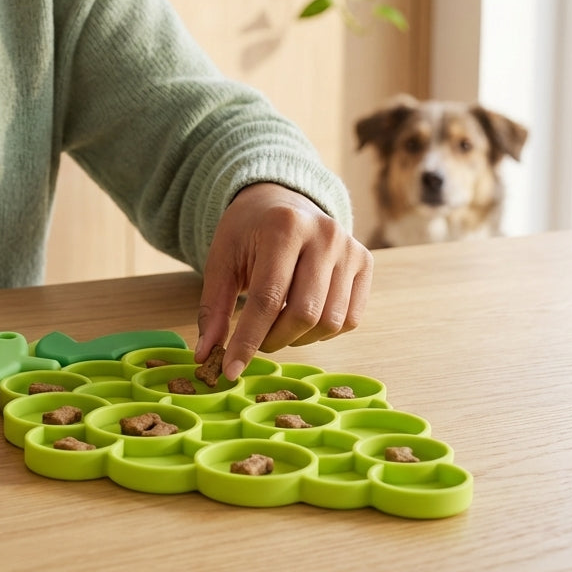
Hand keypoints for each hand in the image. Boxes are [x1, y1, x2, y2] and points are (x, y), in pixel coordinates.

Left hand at [195, 182, 372, 380]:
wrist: (281, 200)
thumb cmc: (248, 232)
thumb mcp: (222, 260)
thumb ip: (213, 308)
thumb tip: (206, 355)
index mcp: (284, 227)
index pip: (267, 298)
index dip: (248, 341)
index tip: (231, 370)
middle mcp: (324, 234)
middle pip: (304, 314)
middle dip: (274, 340)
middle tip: (256, 341)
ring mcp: (350, 248)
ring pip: (331, 321)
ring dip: (299, 338)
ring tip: (277, 326)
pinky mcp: (365, 262)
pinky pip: (351, 318)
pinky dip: (323, 331)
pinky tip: (302, 316)